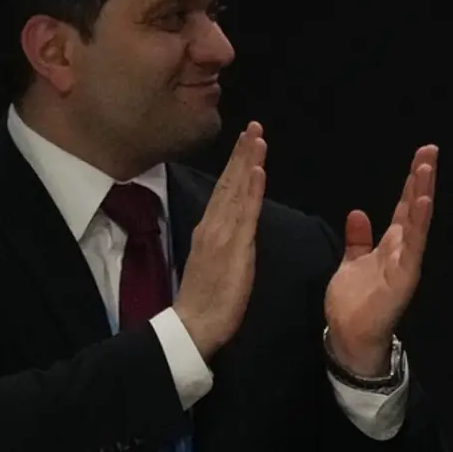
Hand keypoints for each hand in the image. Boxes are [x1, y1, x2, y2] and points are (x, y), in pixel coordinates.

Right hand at [173, 123, 266, 358]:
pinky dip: (250, 189)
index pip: (225, 190)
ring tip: (258, 137)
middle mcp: (213, 225)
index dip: (236, 165)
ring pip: (237, 190)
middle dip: (242, 153)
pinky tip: (257, 170)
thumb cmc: (207, 299)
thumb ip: (225, 240)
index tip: (248, 141)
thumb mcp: (217, 262)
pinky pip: (244, 212)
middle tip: (254, 126)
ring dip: (248, 162)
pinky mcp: (233, 246)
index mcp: (210, 229)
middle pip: (230, 182)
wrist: (194, 324)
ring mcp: (222, 234)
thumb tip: (235, 224)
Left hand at [324, 145, 438, 376]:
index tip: (421, 155)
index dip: (412, 181)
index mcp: (391, 245)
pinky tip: (422, 202)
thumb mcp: (352, 262)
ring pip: (417, 222)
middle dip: (422, 178)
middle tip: (430, 149)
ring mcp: (406, 262)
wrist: (350, 337)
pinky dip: (418, 223)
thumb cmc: (353, 304)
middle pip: (414, 207)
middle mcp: (403, 249)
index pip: (404, 206)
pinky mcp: (404, 276)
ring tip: (427, 168)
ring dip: (423, 194)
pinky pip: (413, 246)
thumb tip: (359, 212)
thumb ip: (358, 239)